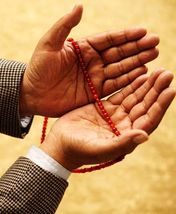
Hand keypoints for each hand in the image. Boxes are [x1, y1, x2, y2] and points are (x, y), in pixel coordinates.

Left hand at [20, 5, 158, 116]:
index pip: (109, 39)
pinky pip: (115, 85)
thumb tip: (79, 6)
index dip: (126, 35)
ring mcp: (94, 77)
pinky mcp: (94, 93)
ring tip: (154, 56)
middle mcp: (92, 61)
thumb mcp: (48, 44)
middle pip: (119, 52)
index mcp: (83, 47)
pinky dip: (128, 80)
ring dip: (137, 62)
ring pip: (120, 68)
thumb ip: (64, 26)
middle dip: (137, 47)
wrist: (32, 94)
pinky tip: (142, 74)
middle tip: (155, 43)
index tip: (143, 31)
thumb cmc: (38, 68)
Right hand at [40, 69, 174, 170]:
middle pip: (145, 106)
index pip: (148, 119)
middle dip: (156, 90)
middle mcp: (125, 126)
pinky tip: (141, 75)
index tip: (170, 90)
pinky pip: (122, 94)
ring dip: (147, 85)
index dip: (160, 105)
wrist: (60, 144)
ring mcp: (115, 116)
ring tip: (159, 71)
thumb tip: (145, 135)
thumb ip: (121, 143)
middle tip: (167, 74)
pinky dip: (131, 85)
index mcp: (127, 137)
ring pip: (135, 98)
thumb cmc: (78, 150)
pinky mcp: (105, 108)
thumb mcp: (99, 148)